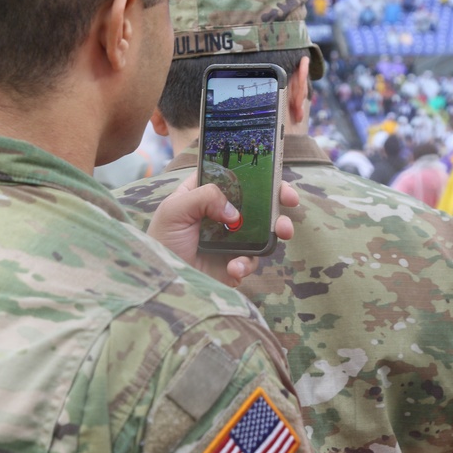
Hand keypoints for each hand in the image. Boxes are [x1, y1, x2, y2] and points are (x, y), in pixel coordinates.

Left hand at [147, 175, 298, 286]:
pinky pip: (252, 260)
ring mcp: (233, 240)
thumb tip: (235, 213)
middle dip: (279, 199)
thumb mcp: (175, 209)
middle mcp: (224, 214)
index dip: (258, 174)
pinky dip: (247, 263)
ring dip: (277, 230)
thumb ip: (205, 197)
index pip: (237, 177)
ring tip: (282, 232)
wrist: (162, 279)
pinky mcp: (236, 262)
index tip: (275, 176)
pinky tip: (234, 267)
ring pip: (265, 231)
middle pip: (259, 201)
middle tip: (290, 200)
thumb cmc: (161, 240)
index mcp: (207, 194)